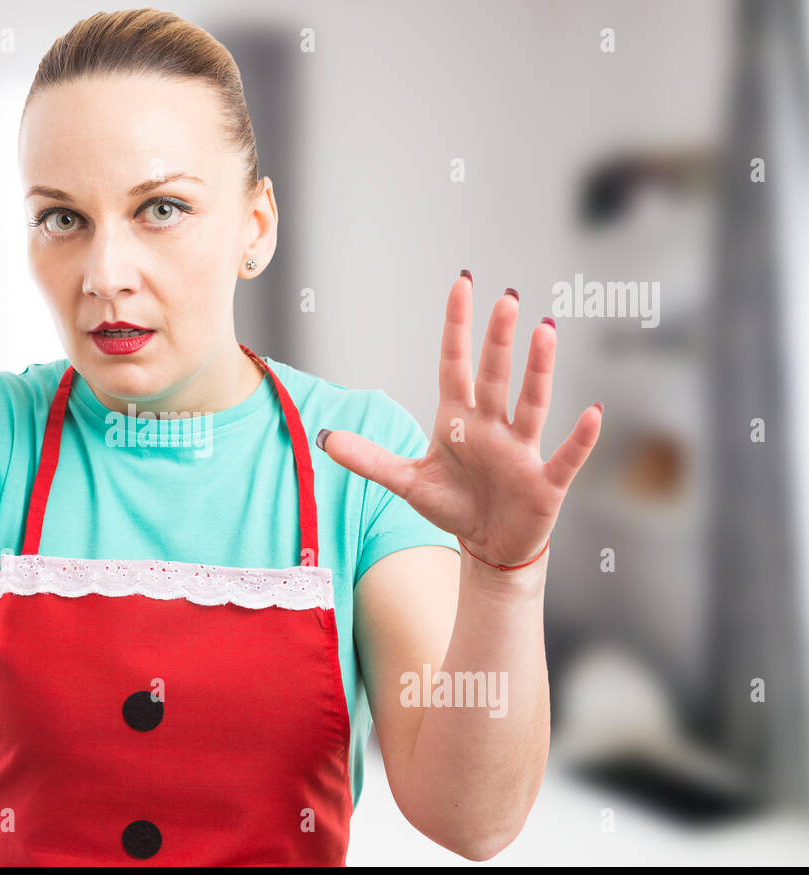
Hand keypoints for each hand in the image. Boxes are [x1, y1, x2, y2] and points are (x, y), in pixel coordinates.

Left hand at [316, 273, 601, 567]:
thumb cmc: (452, 505)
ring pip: (531, 403)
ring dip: (539, 369)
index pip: (455, 364)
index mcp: (459, 420)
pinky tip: (594, 411)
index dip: (456, 326)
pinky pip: (566, 456)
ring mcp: (521, 451)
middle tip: (507, 298)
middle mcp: (493, 426)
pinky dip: (581, 437)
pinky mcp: (545, 482)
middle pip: (494, 376)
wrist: (487, 545)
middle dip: (499, 340)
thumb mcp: (406, 482)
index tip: (462, 284)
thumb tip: (324, 438)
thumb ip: (368, 459)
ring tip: (545, 330)